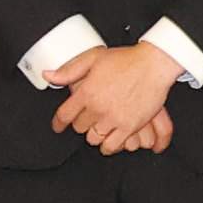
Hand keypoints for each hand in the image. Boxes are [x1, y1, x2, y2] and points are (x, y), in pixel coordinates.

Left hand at [51, 39, 180, 153]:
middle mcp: (98, 108)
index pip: (64, 115)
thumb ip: (70, 69)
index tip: (58, 126)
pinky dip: (108, 145)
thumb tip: (49, 75)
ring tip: (99, 128)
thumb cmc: (127, 60)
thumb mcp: (93, 57)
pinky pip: (112, 145)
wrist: (153, 65)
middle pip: (79, 127)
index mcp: (87, 92)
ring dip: (94, 134)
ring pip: (94, 138)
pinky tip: (109, 140)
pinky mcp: (129, 126)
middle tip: (87, 118)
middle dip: (81, 123)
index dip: (58, 123)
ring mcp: (114, 119)